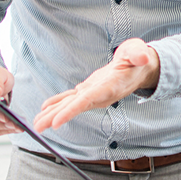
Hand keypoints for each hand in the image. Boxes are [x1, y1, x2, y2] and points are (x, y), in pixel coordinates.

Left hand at [33, 38, 159, 131]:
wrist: (139, 68)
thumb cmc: (138, 59)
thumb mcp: (139, 52)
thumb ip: (139, 55)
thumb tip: (143, 56)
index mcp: (109, 88)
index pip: (87, 101)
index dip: (71, 111)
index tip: (56, 122)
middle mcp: (99, 95)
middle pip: (74, 108)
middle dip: (56, 117)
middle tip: (38, 127)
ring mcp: (93, 95)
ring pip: (70, 106)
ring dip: (53, 114)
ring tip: (37, 123)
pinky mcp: (89, 90)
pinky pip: (71, 99)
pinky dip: (57, 103)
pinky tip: (45, 107)